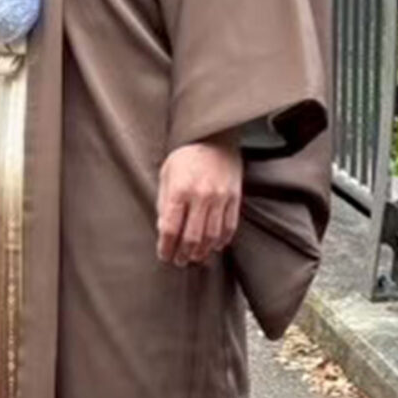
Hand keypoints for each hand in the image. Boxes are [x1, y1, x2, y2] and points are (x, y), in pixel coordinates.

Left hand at [156, 136, 242, 267]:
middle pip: (191, 237)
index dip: (166, 246)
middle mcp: (200, 195)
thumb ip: (164, 202)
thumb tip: (163, 230)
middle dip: (183, 254)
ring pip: (211, 236)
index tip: (164, 255)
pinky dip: (221, 241)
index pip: (170, 228)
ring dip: (201, 252)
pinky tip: (213, 246)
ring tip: (194, 257)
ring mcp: (220, 198)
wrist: (215, 137)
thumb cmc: (186, 155)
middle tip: (179, 261)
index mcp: (179, 189)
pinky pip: (229, 227)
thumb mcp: (166, 173)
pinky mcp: (235, 198)